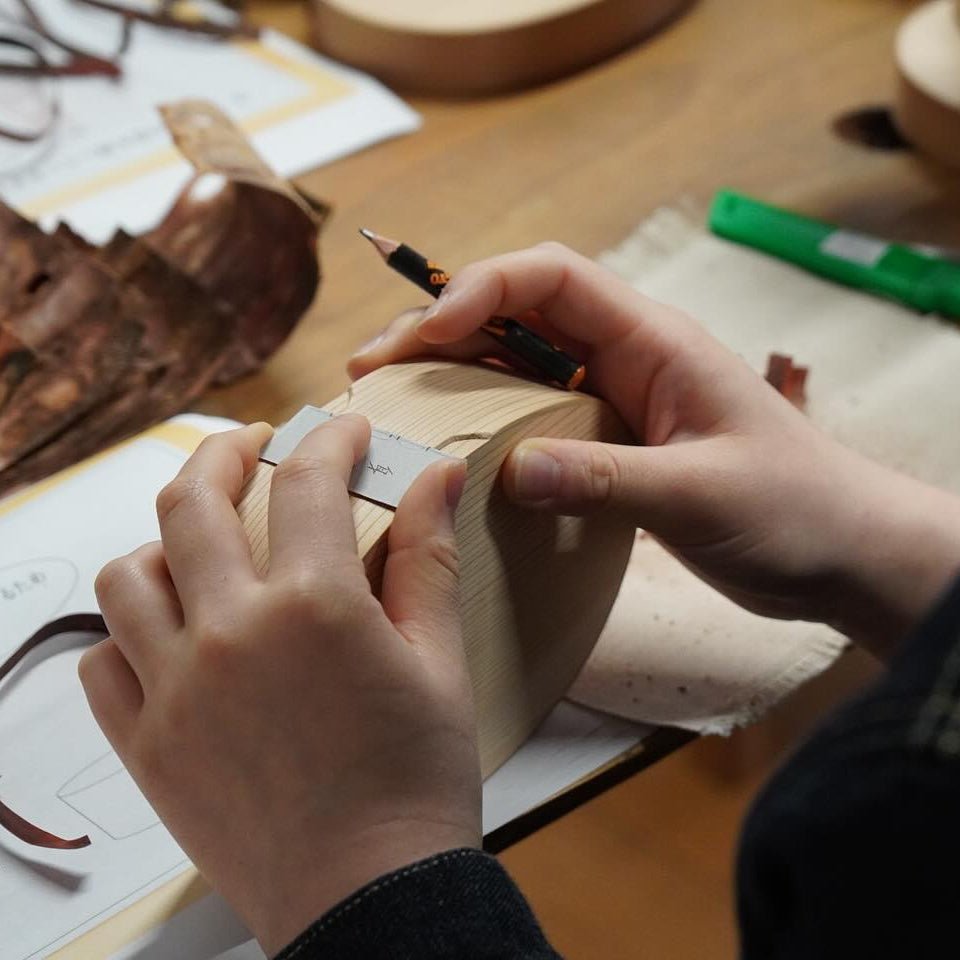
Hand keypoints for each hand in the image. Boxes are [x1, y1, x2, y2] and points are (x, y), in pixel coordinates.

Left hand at [79, 417, 479, 955]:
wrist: (369, 896)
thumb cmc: (416, 779)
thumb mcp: (439, 657)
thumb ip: (429, 555)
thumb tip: (439, 474)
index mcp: (313, 605)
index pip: (309, 480)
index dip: (331, 438)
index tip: (345, 431)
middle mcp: (230, 632)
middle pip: (193, 499)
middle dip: (225, 452)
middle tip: (253, 445)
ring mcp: (175, 689)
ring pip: (128, 574)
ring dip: (163, 539)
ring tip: (200, 541)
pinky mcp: (147, 744)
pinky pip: (104, 663)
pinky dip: (129, 632)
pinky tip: (171, 633)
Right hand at [349, 242, 959, 657]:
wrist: (838, 550)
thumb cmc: (793, 508)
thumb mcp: (699, 494)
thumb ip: (606, 478)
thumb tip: (510, 471)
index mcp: (653, 342)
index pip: (553, 279)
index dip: (481, 289)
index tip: (425, 333)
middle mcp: (624, 357)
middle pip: (517, 313)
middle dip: (441, 328)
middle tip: (375, 367)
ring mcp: (613, 399)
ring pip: (516, 362)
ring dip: (453, 371)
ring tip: (392, 399)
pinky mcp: (608, 441)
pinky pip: (532, 415)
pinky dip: (485, 420)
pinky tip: (450, 447)